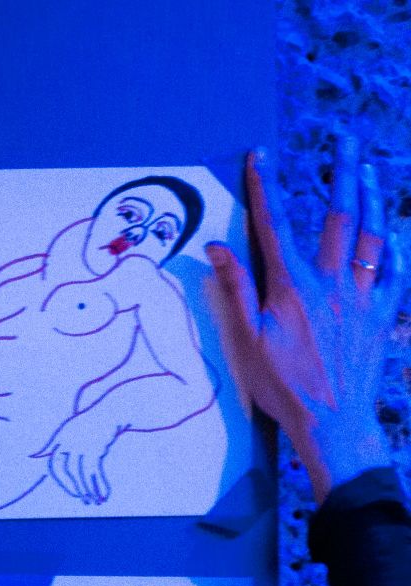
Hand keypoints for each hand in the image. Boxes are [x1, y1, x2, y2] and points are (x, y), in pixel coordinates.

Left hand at [37, 412, 122, 503]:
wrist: (111, 412)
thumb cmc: (89, 423)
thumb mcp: (69, 430)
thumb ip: (55, 444)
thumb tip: (34, 455)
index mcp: (60, 438)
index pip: (52, 463)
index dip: (57, 478)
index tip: (65, 489)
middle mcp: (69, 443)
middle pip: (66, 471)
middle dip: (72, 488)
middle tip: (80, 498)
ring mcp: (82, 446)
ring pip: (81, 474)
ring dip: (88, 490)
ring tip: (93, 501)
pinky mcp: (96, 449)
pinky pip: (94, 472)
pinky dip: (99, 485)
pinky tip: (103, 495)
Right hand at [204, 142, 404, 499]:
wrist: (334, 420)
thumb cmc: (284, 386)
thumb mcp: (247, 340)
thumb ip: (234, 290)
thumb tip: (217, 248)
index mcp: (293, 287)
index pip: (277, 225)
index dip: (267, 187)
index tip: (262, 154)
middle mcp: (332, 282)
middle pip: (340, 215)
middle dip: (342, 172)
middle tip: (347, 139)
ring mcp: (363, 295)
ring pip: (374, 234)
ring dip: (372, 197)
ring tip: (369, 169)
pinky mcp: (383, 313)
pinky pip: (395, 269)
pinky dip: (395, 245)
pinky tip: (392, 230)